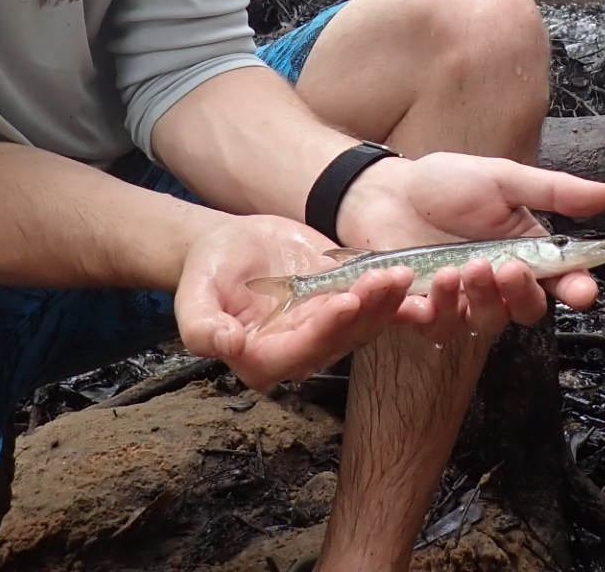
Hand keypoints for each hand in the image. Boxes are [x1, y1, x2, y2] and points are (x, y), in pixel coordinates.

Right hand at [174, 213, 418, 390]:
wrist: (230, 246)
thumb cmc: (206, 272)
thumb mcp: (193, 297)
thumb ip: (202, 327)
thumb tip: (226, 345)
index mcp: (262, 359)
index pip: (300, 350)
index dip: (325, 328)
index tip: (346, 300)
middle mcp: (299, 352)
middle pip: (339, 338)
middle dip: (366, 310)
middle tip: (387, 280)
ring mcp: (325, 330)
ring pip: (363, 324)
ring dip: (386, 302)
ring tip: (401, 273)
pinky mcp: (344, 306)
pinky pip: (373, 305)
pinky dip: (394, 295)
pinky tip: (412, 277)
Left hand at [334, 152, 604, 336]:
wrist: (387, 190)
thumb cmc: (448, 184)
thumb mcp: (503, 178)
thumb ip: (551, 191)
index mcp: (525, 255)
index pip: (562, 283)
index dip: (577, 291)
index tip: (582, 292)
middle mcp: (499, 286)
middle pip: (525, 312)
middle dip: (519, 294)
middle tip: (503, 266)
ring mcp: (462, 302)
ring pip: (482, 324)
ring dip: (475, 299)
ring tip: (455, 268)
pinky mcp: (423, 310)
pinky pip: (433, 326)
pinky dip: (428, 309)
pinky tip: (415, 284)